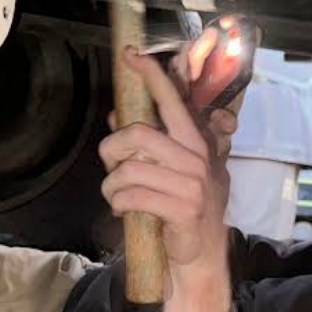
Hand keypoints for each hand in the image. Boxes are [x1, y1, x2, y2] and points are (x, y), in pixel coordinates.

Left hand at [100, 42, 240, 311]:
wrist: (201, 256)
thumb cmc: (183, 212)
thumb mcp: (172, 174)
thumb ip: (149, 146)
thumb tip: (115, 118)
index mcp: (197, 144)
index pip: (174, 103)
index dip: (153, 77)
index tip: (132, 55)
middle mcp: (198, 159)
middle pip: (139, 135)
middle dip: (112, 150)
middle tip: (110, 165)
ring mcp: (193, 184)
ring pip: (131, 169)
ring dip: (112, 184)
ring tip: (114, 194)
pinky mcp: (183, 208)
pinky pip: (134, 196)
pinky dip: (120, 203)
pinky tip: (123, 209)